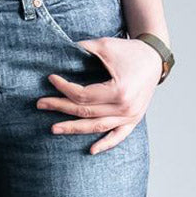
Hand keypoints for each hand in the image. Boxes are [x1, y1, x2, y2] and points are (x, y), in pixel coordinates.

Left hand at [36, 36, 162, 153]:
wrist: (154, 58)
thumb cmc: (130, 51)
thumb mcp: (106, 45)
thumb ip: (83, 49)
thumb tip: (59, 51)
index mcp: (118, 90)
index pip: (83, 95)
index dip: (64, 88)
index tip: (51, 79)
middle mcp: (124, 107)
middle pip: (86, 112)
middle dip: (61, 108)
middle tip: (41, 104)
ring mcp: (130, 116)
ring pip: (97, 127)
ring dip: (74, 129)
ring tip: (53, 129)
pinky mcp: (134, 120)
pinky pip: (118, 136)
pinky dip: (106, 145)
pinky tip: (91, 151)